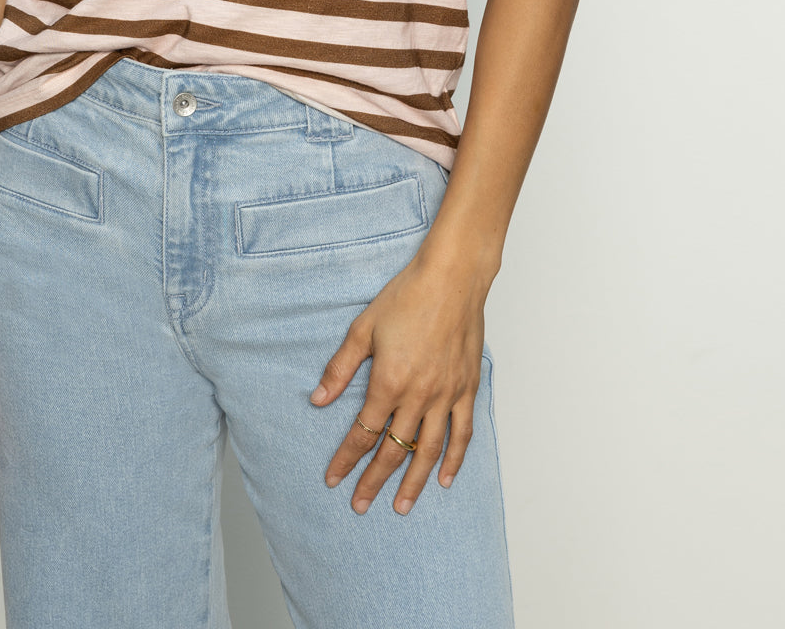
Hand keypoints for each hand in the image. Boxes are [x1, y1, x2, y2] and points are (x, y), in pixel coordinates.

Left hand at [309, 246, 489, 515]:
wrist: (452, 279)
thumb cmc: (406, 297)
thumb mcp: (363, 329)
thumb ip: (340, 368)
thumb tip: (317, 400)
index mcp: (389, 382)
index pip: (363, 433)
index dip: (346, 459)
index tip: (333, 479)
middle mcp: (419, 396)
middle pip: (393, 450)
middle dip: (373, 480)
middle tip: (360, 505)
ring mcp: (446, 395)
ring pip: (428, 451)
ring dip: (413, 482)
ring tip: (400, 506)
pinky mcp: (467, 389)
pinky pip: (461, 433)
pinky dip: (454, 459)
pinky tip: (444, 478)